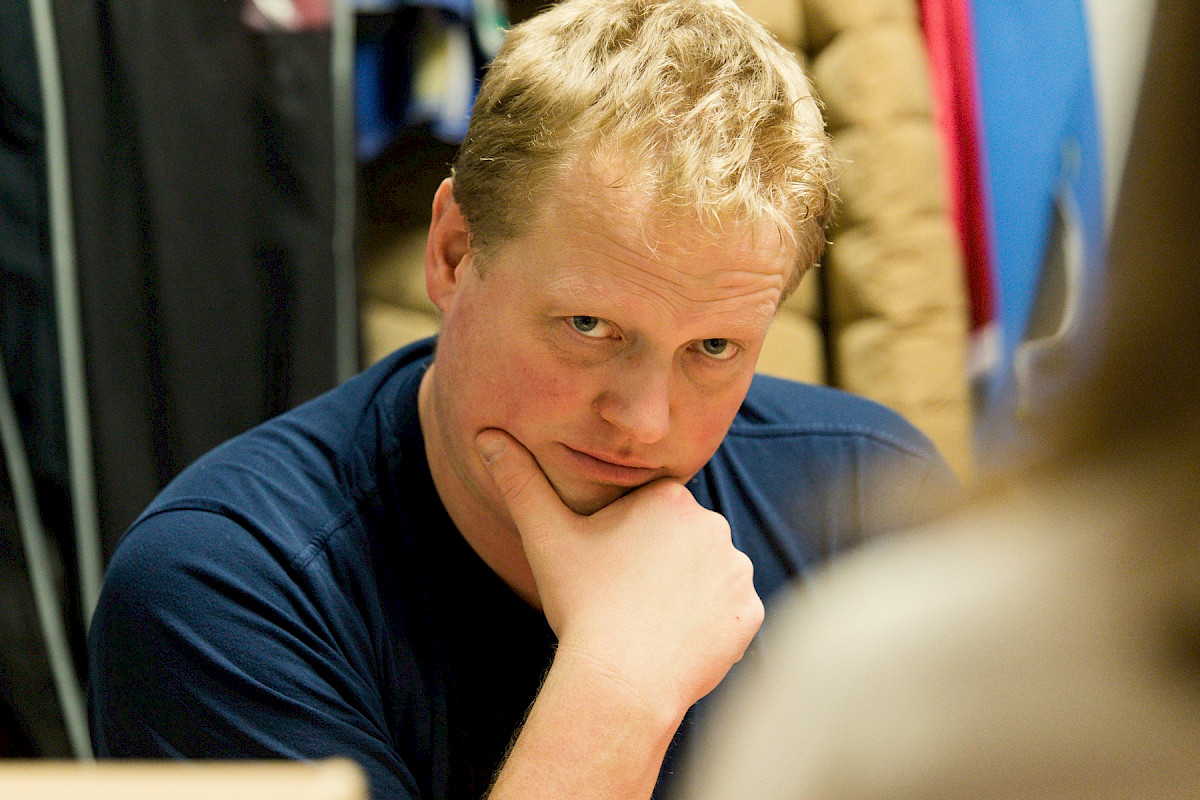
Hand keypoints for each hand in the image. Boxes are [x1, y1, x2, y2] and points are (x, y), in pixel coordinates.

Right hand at [476, 429, 763, 717]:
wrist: (621, 678)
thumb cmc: (582, 604)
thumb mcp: (545, 537)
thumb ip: (519, 481)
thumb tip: (486, 435)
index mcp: (669, 497)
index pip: (654, 513)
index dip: (629, 542)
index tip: (611, 569)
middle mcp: (713, 524)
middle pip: (684, 543)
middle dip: (662, 566)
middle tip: (628, 599)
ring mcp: (737, 570)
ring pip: (709, 577)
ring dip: (688, 595)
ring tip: (651, 621)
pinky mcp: (750, 613)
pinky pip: (732, 614)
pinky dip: (710, 627)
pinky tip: (678, 642)